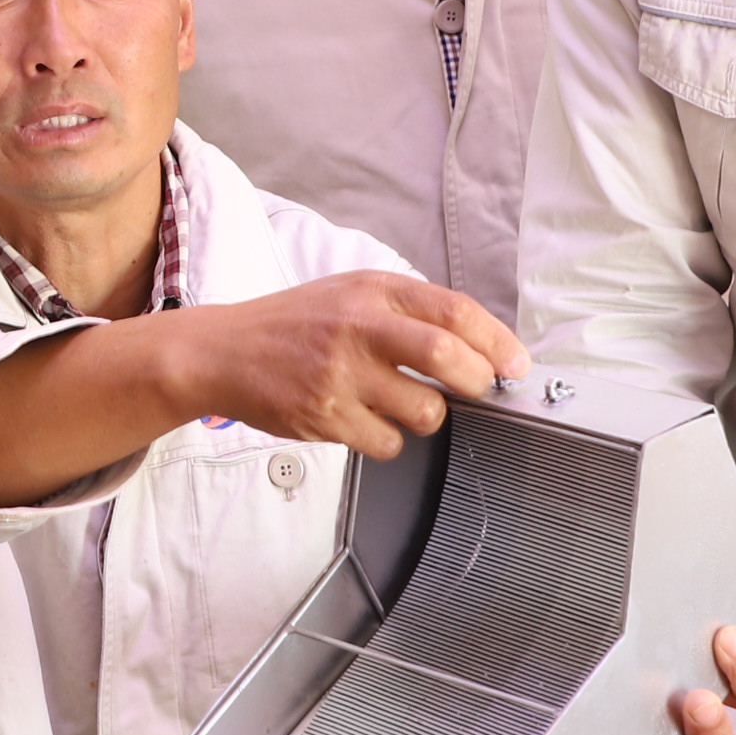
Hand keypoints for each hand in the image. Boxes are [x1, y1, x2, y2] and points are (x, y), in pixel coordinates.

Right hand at [160, 271, 526, 458]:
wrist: (221, 352)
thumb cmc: (292, 325)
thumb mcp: (349, 293)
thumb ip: (407, 311)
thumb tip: (479, 346)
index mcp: (371, 291)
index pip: (454, 311)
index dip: (497, 341)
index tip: (515, 365)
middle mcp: (356, 327)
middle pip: (446, 357)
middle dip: (477, 382)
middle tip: (477, 390)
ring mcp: (339, 374)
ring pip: (424, 411)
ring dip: (429, 417)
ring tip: (404, 404)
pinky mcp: (324, 417)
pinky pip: (388, 443)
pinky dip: (390, 439)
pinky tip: (366, 421)